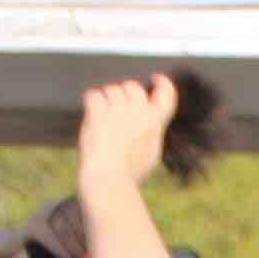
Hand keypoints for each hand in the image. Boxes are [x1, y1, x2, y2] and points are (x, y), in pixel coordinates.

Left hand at [76, 73, 184, 193]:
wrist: (110, 179)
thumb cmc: (129, 172)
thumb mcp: (151, 152)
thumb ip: (151, 131)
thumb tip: (150, 120)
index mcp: (155, 124)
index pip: (167, 94)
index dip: (163, 83)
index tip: (156, 79)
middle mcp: (139, 114)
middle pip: (132, 86)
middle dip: (124, 93)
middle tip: (116, 109)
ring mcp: (118, 112)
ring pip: (111, 90)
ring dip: (106, 100)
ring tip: (103, 118)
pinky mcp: (99, 114)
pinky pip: (94, 95)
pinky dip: (91, 103)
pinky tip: (92, 115)